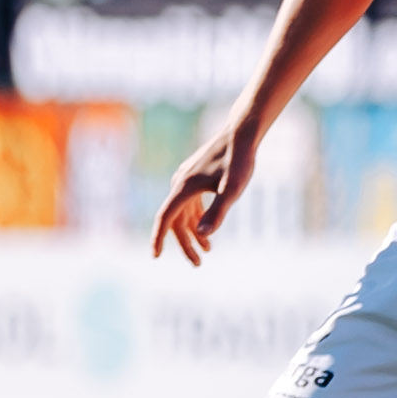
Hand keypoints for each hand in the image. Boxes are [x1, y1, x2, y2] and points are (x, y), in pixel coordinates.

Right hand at [152, 126, 257, 265]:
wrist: (241, 134)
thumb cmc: (238, 161)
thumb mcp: (231, 191)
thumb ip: (217, 213)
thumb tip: (203, 235)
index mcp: (183, 188)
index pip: (165, 218)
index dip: (159, 238)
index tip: (155, 256)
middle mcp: (179, 183)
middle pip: (176, 219)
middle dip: (185, 243)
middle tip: (198, 263)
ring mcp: (186, 179)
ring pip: (184, 212)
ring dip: (193, 232)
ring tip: (208, 250)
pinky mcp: (195, 175)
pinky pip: (190, 202)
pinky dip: (197, 218)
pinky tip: (207, 229)